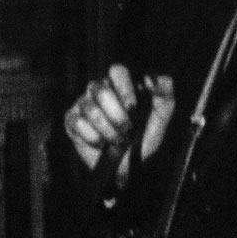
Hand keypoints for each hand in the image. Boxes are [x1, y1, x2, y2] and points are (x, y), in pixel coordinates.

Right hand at [62, 63, 174, 181]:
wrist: (131, 166)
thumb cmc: (145, 137)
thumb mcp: (161, 116)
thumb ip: (164, 93)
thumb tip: (153, 78)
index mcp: (121, 85)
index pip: (117, 71)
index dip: (123, 87)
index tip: (132, 106)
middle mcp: (99, 90)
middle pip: (101, 90)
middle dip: (116, 115)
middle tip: (127, 129)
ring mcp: (83, 104)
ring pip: (90, 109)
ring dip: (107, 130)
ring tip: (117, 141)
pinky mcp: (71, 120)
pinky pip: (77, 123)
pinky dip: (93, 137)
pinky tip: (101, 144)